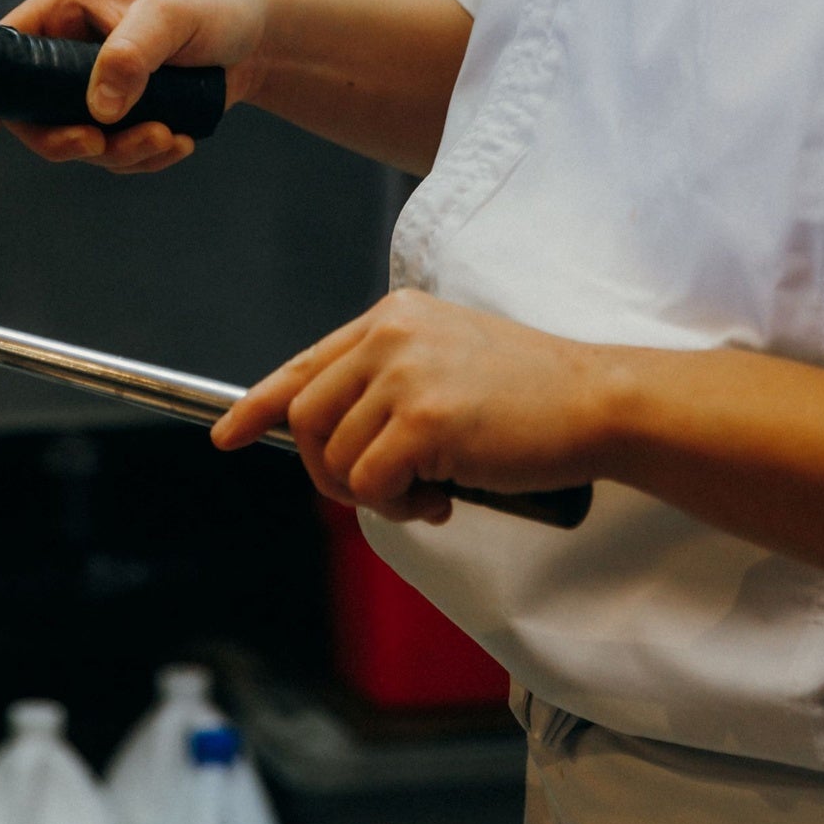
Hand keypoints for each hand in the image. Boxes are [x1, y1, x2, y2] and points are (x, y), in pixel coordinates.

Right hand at [0, 0, 266, 174]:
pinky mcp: (123, 115)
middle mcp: (72, 50)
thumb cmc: (212, 6)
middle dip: (66, 138)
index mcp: (69, 7)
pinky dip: (142, 158)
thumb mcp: (172, 15)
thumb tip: (98, 109)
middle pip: (35, 110)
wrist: (259, 38)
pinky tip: (180, 143)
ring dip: (119, 151)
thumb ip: (132, 54)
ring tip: (168, 138)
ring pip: (78, 139)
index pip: (11, 45)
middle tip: (100, 144)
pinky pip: (114, 152)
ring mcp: (96, 87)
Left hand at [212, 289, 605, 520]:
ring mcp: (404, 374)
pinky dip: (399, 508)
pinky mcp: (423, 420)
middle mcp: (389, 335)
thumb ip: (390, 384)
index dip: (257, 405)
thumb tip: (336, 441)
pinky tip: (442, 499)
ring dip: (374, 495)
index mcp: (393, 315)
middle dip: (329, 471)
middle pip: (307, 419)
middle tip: (385, 491)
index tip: (226, 435)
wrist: (597, 402)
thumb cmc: (531, 396)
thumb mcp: (447, 362)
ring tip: (428, 491)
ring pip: (335, 459)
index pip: (306, 363)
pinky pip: (369, 486)